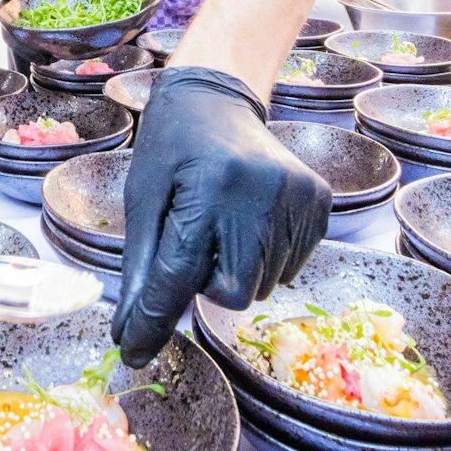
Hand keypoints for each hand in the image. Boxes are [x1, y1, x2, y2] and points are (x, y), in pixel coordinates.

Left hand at [112, 67, 333, 367]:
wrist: (217, 98)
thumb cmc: (171, 149)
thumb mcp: (143, 200)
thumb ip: (140, 267)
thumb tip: (130, 332)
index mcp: (210, 189)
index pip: (180, 277)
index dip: (153, 320)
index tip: (134, 353)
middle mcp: (262, 194)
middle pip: (234, 293)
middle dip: (208, 281)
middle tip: (197, 240)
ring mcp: (299, 198)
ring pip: (263, 286)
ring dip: (237, 269)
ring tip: (224, 222)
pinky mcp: (321, 202)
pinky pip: (290, 267)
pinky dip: (265, 257)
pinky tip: (251, 218)